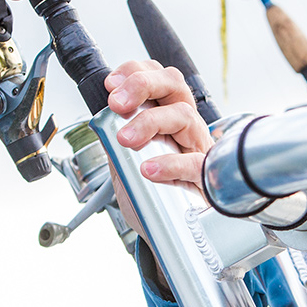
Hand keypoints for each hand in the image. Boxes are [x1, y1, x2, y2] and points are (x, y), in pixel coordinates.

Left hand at [104, 61, 211, 239]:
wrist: (173, 234)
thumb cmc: (156, 194)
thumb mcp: (127, 164)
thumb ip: (115, 142)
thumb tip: (99, 121)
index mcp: (166, 115)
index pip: (157, 77)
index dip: (134, 72)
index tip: (110, 84)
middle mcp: (185, 125)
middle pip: (173, 84)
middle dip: (141, 85)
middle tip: (117, 103)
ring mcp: (198, 148)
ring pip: (184, 116)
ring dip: (149, 122)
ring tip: (126, 139)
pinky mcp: (207, 177)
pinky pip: (195, 163)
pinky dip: (171, 164)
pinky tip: (150, 169)